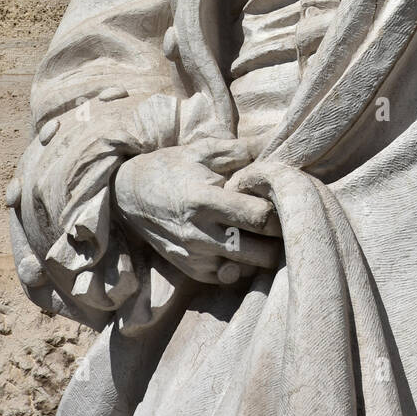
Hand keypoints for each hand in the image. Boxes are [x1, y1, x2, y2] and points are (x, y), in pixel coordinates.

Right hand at [113, 142, 281, 284]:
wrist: (130, 195)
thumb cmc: (172, 167)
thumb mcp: (204, 151)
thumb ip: (243, 149)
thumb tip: (277, 138)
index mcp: (204, 200)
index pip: (259, 216)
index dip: (281, 209)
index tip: (286, 199)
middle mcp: (199, 234)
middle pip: (260, 251)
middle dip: (279, 238)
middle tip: (286, 220)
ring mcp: (195, 257)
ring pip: (248, 268)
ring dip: (264, 253)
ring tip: (268, 233)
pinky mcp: (192, 271)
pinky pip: (230, 277)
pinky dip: (244, 265)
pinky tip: (245, 244)